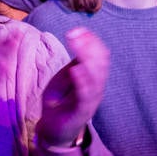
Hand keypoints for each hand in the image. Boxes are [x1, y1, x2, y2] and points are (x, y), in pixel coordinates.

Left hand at [35, 27, 108, 147]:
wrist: (54, 128)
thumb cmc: (62, 99)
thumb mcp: (67, 76)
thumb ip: (75, 60)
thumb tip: (78, 35)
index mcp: (94, 76)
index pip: (101, 55)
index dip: (92, 41)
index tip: (78, 29)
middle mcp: (96, 87)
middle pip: (102, 64)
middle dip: (90, 46)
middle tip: (74, 34)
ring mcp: (90, 100)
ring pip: (96, 78)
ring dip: (87, 60)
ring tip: (77, 45)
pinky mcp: (81, 112)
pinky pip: (85, 97)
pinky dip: (82, 82)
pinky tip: (75, 70)